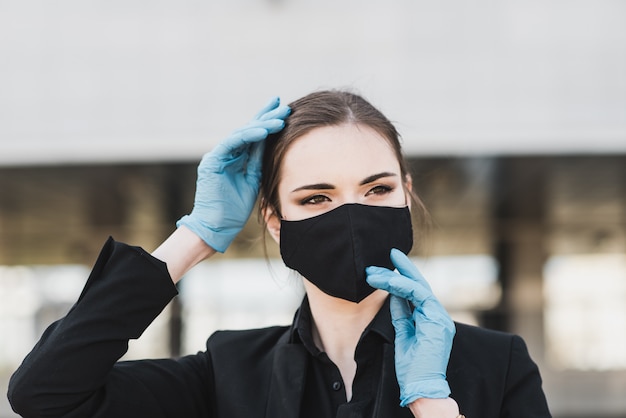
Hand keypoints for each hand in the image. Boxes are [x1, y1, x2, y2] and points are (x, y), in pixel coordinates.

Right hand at [177, 97, 289, 251]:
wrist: (217, 226)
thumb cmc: (234, 209)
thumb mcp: (252, 180)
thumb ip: (258, 162)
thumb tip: (271, 144)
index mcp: (235, 158)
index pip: (252, 136)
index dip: (267, 122)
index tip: (282, 111)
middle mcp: (225, 153)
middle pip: (248, 130)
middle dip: (266, 116)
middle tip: (283, 105)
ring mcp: (218, 156)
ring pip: (241, 133)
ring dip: (261, 124)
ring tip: (280, 118)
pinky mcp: (212, 161)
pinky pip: (232, 143)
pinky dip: (248, 136)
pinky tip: (263, 130)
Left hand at [366, 249, 454, 406]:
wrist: (421, 386)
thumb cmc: (412, 366)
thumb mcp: (403, 334)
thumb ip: (401, 314)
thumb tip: (394, 297)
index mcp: (431, 318)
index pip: (417, 292)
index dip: (404, 276)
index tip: (390, 264)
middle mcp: (438, 315)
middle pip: (420, 285)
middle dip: (403, 268)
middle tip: (390, 253)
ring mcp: (440, 318)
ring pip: (417, 287)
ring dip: (395, 277)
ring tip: (374, 273)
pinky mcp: (438, 321)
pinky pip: (418, 296)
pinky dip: (402, 287)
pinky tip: (388, 281)